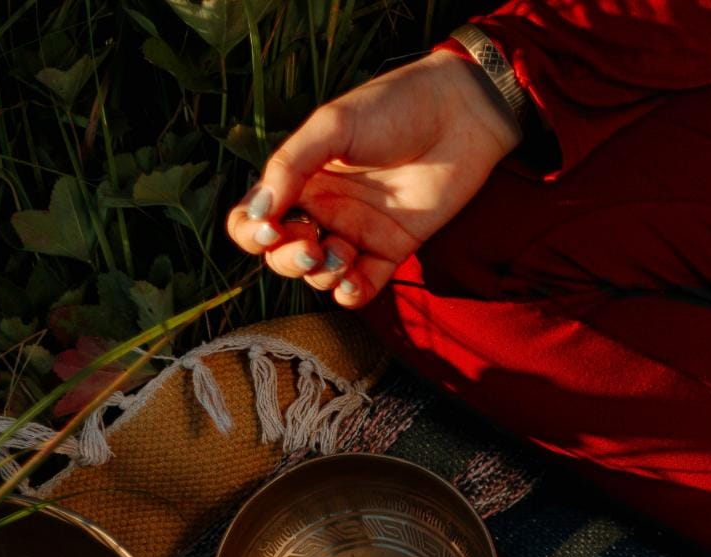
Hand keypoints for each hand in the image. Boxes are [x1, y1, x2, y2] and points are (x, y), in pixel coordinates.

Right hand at [224, 50, 522, 307]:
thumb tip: (259, 211)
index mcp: (299, 178)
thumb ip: (291, 165)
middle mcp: (324, 208)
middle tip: (310, 244)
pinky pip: (363, 286)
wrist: (459, 115)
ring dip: (320, 275)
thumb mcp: (332, 126)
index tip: (269, 227)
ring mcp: (358, 231)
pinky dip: (351, 294)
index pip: (254, 218)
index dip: (252, 232)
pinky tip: (351, 285)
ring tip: (338, 254)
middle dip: (287, 259)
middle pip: (282, 255)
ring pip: (320, 275)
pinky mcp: (393, 248)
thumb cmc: (392, 108)